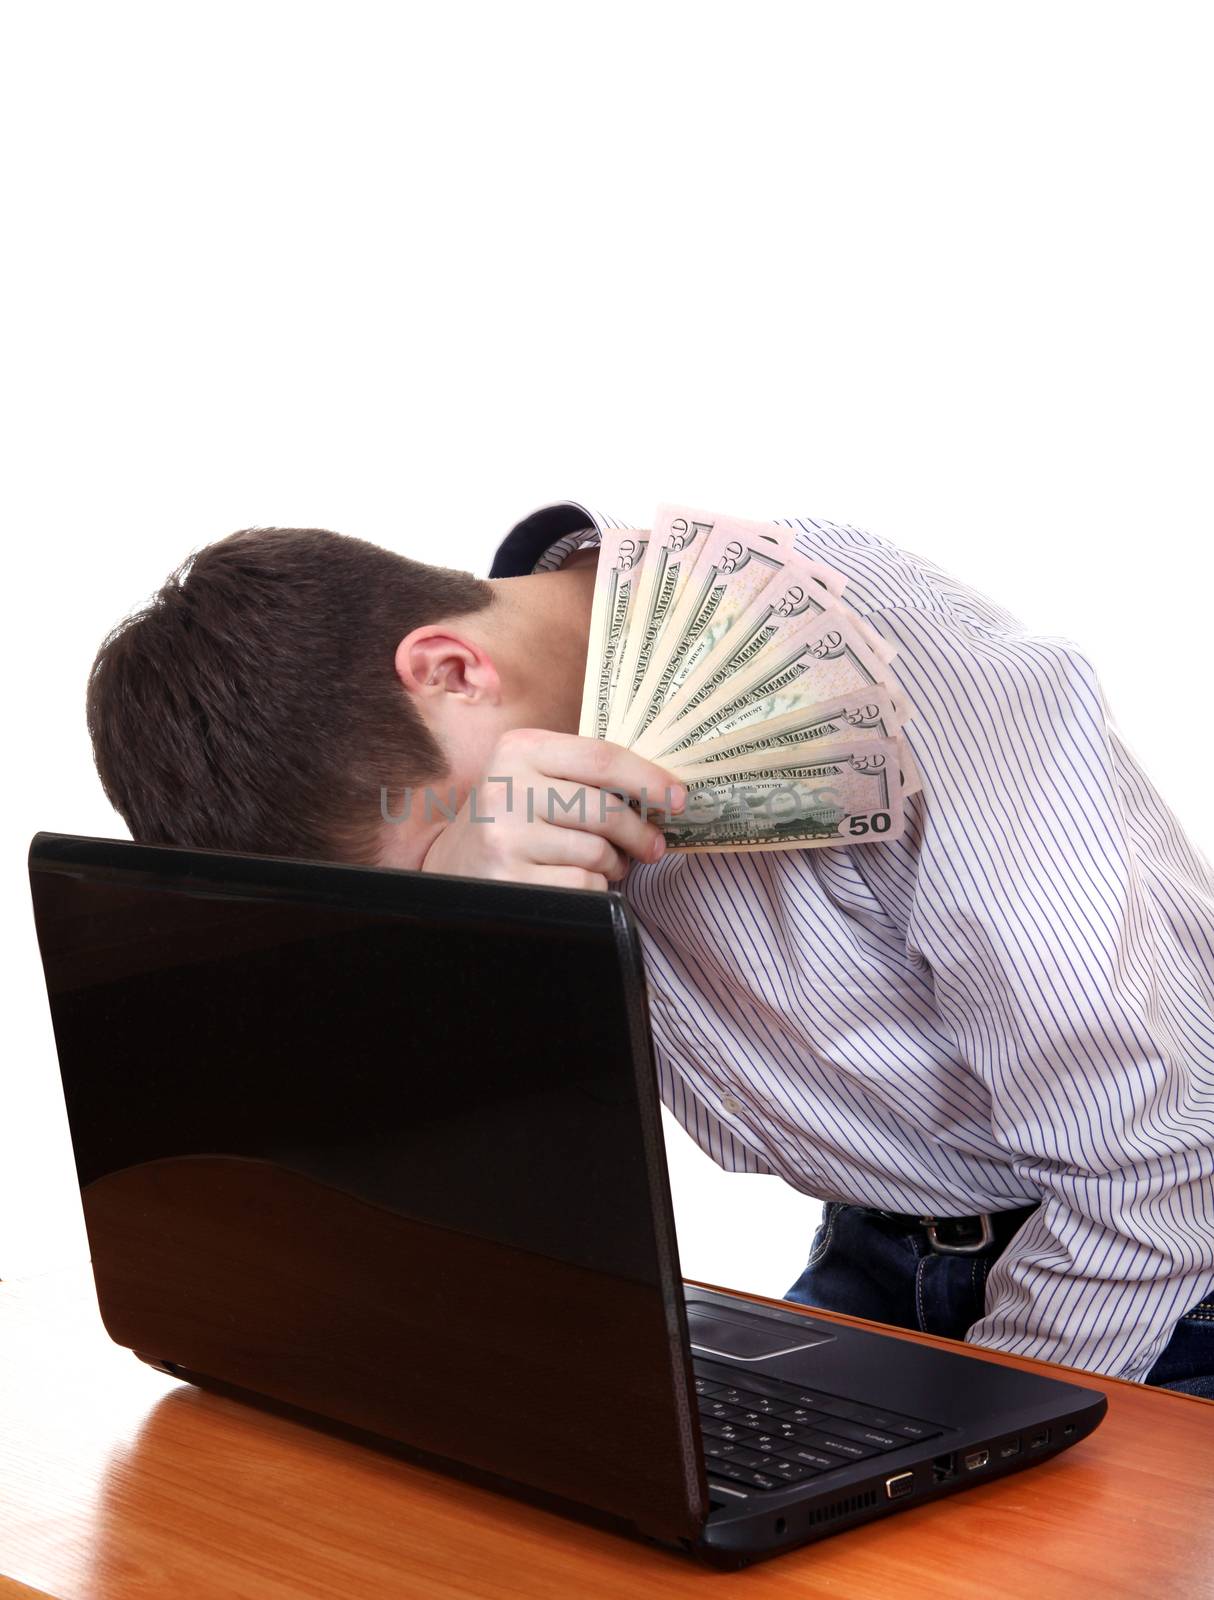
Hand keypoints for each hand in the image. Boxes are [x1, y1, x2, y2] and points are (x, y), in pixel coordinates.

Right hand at [420, 728, 685, 890]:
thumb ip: (582, 774)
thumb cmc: (510, 819)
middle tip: (653, 846)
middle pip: (605, 810)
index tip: (679, 798)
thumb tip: (662, 791)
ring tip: (605, 865)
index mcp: (518, 751)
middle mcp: (507, 789)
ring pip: (597, 852)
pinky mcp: (510, 881)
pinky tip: (578, 882)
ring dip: (615, 865)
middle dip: (640, 832)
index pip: (601, 758)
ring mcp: (506, 838)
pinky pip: (583, 885)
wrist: (448, 867)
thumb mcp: (532, 777)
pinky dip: (594, 888)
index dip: (649, 778)